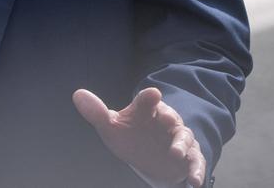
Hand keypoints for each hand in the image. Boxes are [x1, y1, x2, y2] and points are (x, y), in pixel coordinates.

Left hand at [73, 87, 205, 186]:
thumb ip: (96, 112)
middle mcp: (166, 122)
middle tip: (168, 121)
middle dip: (170, 119)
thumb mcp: (111, 126)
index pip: (148, 101)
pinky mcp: (188, 157)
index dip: (149, 98)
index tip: (152, 94)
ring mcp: (178, 139)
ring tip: (176, 153)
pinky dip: (196, 169)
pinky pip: (195, 161)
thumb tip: (77, 94)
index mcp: (147, 110)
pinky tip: (193, 180)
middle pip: (170, 117)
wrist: (145, 156)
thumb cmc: (129, 135)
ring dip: (181, 145)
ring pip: (184, 138)